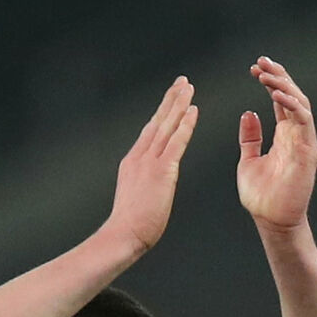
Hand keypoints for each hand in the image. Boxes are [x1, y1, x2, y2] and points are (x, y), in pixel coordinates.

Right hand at [105, 76, 197, 252]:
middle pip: (157, 122)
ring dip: (178, 105)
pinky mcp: (162, 171)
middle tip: (182, 82)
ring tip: (188, 88)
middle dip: (171, 100)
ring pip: (166, 126)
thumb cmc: (130, 224)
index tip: (171, 99)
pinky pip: (176, 142)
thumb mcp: (136, 196)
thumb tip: (154, 182)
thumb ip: (145, 182)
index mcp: (133, 162)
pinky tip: (192, 111)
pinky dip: (184, 125)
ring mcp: (149, 162)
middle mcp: (139, 157)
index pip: (150, 132)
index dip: (161, 113)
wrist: (123, 235)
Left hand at [237, 57, 316, 231]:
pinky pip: (303, 121)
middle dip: (278, 76)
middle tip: (261, 62)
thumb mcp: (248, 161)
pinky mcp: (307, 152)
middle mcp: (296, 136)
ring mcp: (304, 142)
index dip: (271, 82)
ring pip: (300, 104)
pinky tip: (276, 95)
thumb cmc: (262, 197)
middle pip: (292, 97)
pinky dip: (291, 105)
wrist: (271, 222)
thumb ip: (250, 138)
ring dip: (284, 86)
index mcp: (284, 136)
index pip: (280, 101)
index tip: (255, 68)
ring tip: (267, 74)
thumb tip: (248, 113)